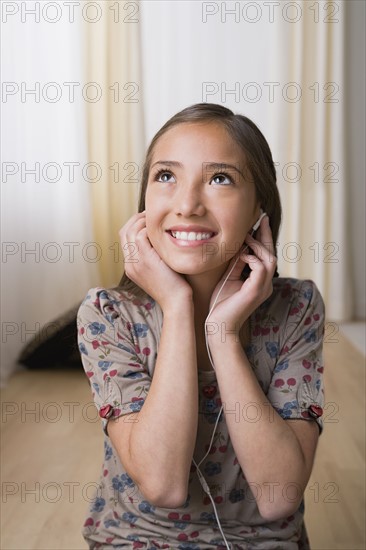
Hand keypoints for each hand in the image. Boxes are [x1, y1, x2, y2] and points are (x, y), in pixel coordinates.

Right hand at [119, 212, 192, 308]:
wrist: (176, 303)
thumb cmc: (175, 288)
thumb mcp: (162, 270)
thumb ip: (157, 256)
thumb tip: (163, 240)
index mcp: (131, 267)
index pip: (125, 239)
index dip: (134, 226)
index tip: (148, 221)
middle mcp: (129, 264)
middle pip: (123, 232)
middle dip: (136, 219)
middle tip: (150, 214)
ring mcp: (134, 262)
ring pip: (129, 230)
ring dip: (142, 220)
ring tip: (155, 218)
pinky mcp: (144, 259)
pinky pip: (139, 235)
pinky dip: (148, 228)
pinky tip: (161, 228)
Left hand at [208, 215, 276, 334]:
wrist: (218, 326)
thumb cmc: (221, 305)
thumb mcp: (229, 278)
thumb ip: (236, 264)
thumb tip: (239, 246)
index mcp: (260, 282)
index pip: (265, 257)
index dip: (264, 239)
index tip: (260, 222)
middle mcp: (266, 284)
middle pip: (272, 254)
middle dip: (266, 235)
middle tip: (262, 218)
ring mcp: (263, 288)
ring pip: (269, 259)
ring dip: (257, 245)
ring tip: (246, 237)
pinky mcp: (256, 291)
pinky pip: (260, 267)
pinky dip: (251, 258)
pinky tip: (240, 255)